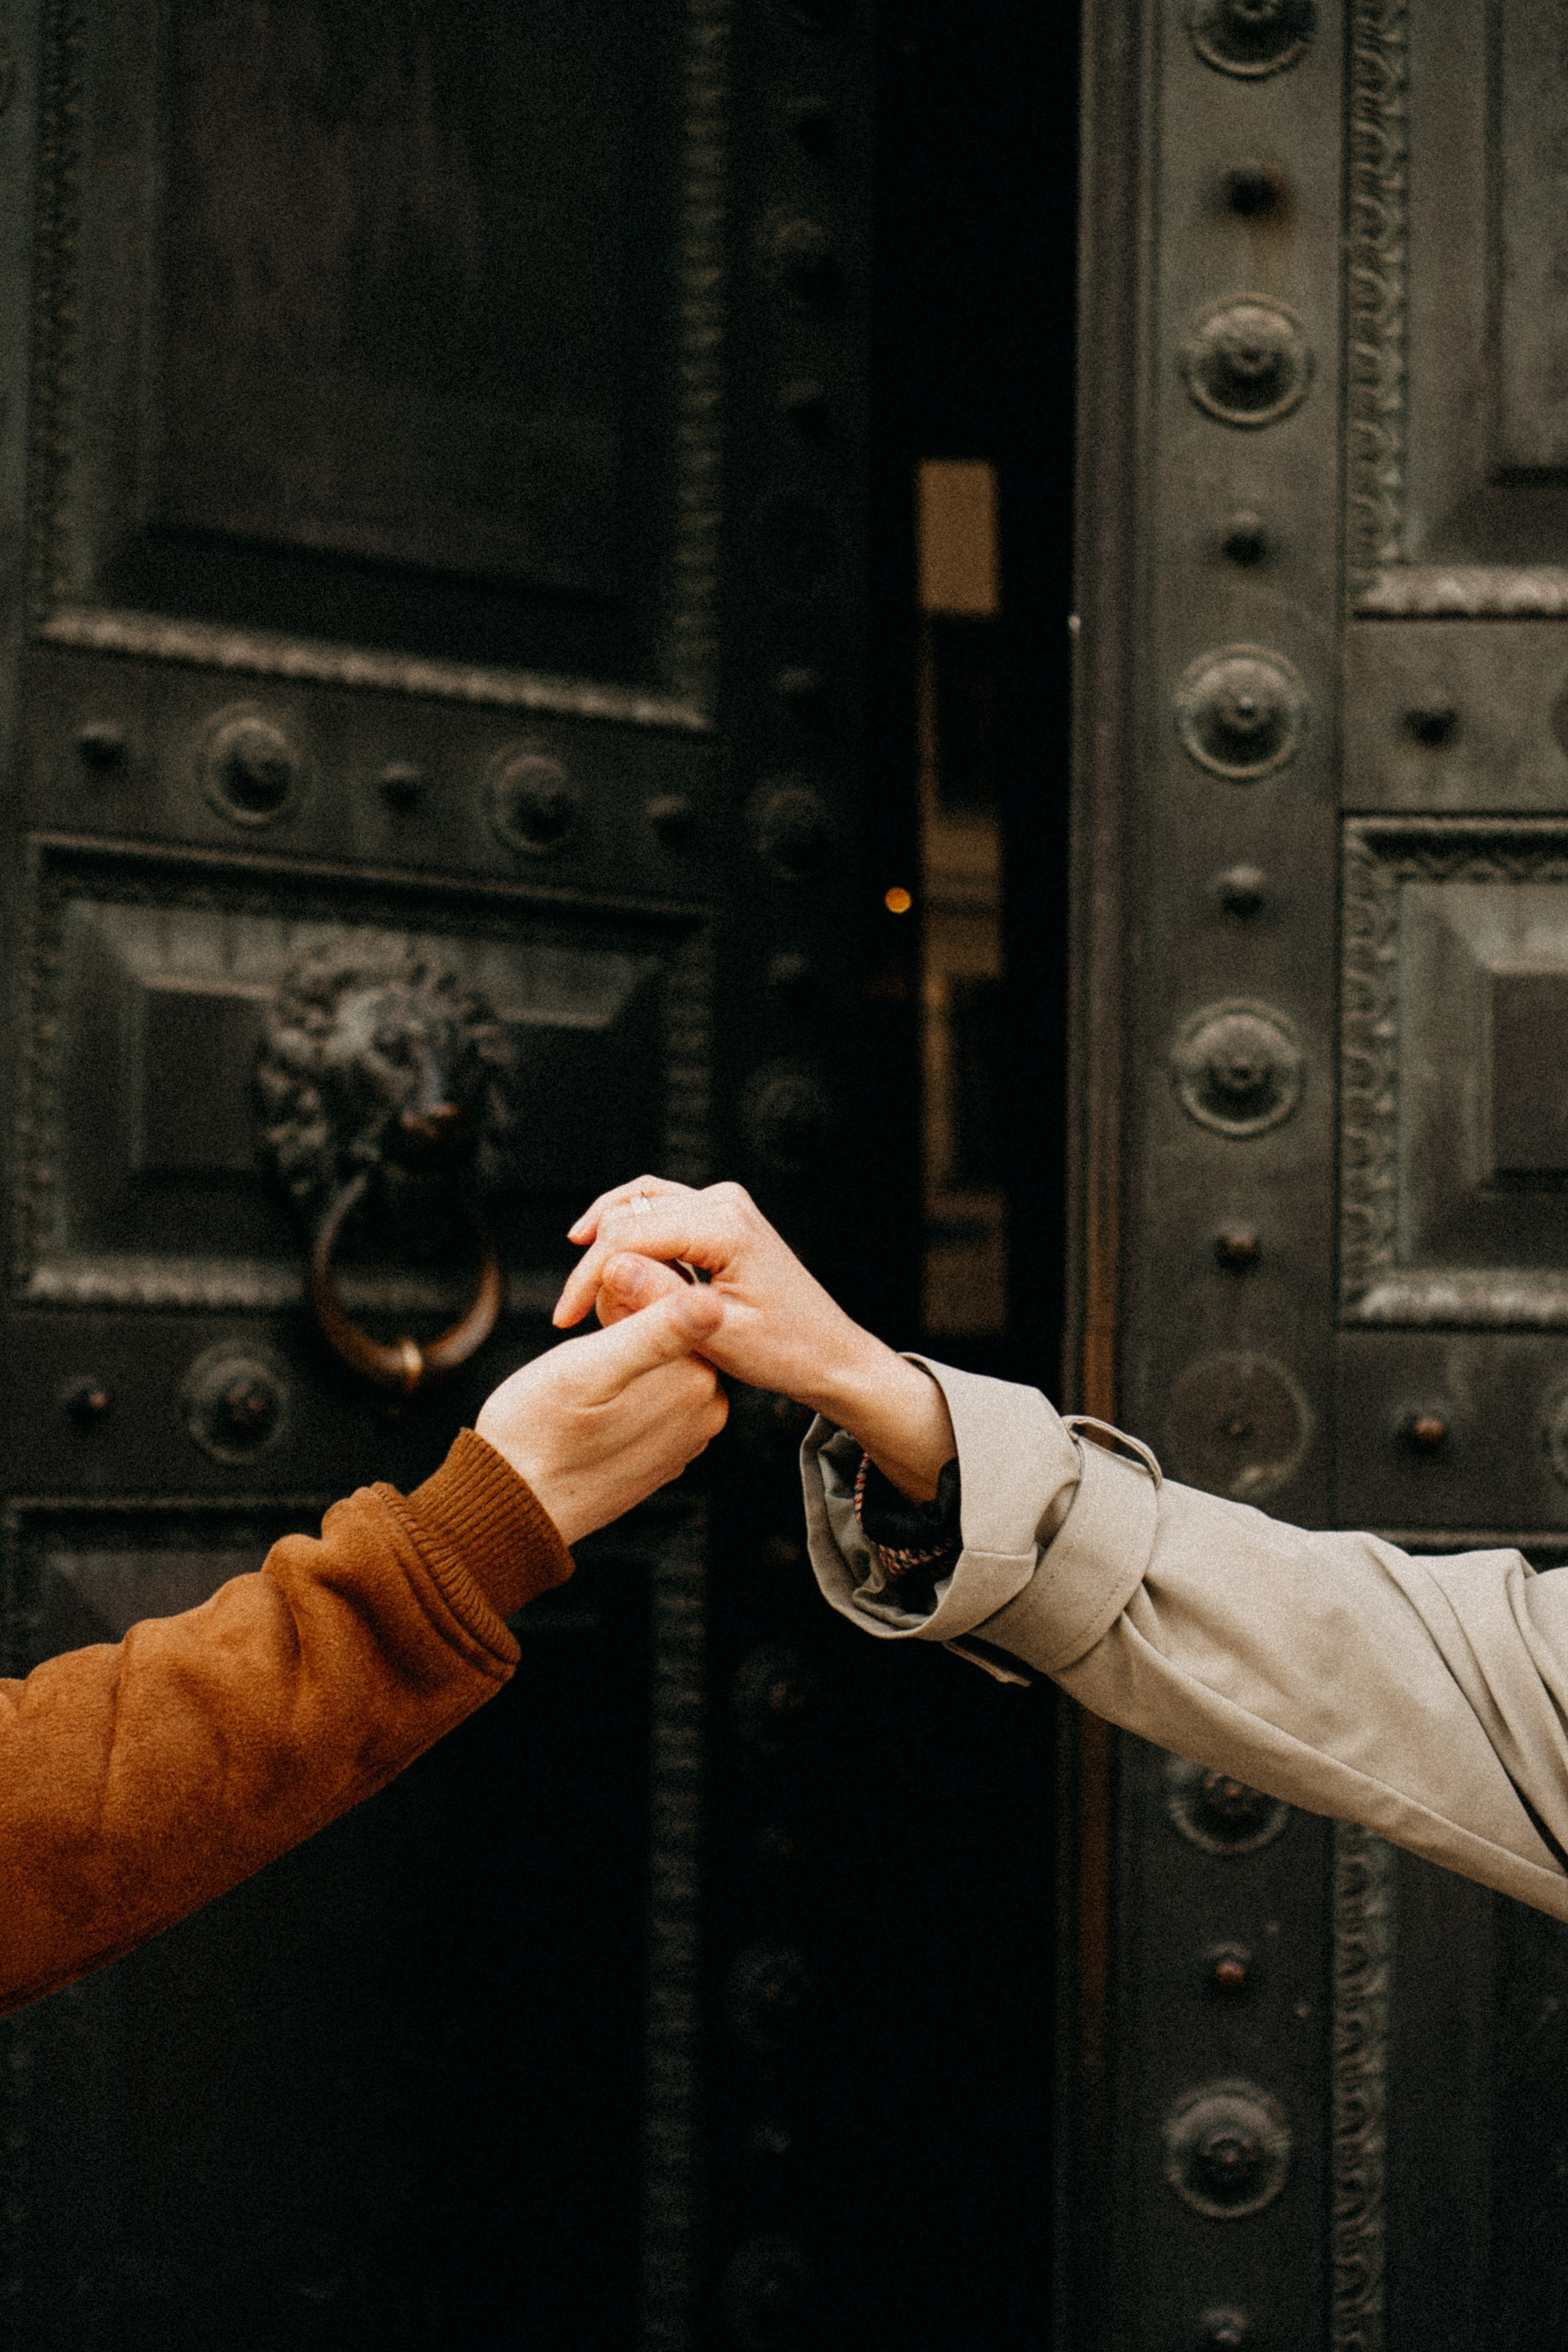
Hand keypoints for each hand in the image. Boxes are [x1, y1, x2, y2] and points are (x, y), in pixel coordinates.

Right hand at [476, 1285, 727, 1545]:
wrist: (512, 1505)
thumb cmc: (537, 1428)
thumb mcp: (589, 1367)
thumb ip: (656, 1333)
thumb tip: (716, 1301)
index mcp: (695, 1381)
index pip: (674, 1300)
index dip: (624, 1296)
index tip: (588, 1318)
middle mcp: (707, 1411)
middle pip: (673, 1335)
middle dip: (629, 1327)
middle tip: (583, 1353)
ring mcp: (690, 1436)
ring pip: (662, 1366)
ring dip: (625, 1360)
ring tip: (583, 1386)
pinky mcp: (669, 1453)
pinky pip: (654, 1399)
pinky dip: (626, 1392)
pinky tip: (593, 1412)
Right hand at [554, 1178, 954, 1501]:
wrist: (829, 1353)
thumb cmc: (784, 1352)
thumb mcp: (717, 1338)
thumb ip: (662, 1302)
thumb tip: (608, 1267)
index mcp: (726, 1228)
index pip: (630, 1234)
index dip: (588, 1275)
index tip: (564, 1319)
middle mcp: (725, 1202)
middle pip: (630, 1214)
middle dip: (594, 1261)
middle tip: (572, 1312)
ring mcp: (725, 1203)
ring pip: (640, 1201)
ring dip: (606, 1235)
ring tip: (581, 1284)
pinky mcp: (722, 1214)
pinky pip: (660, 1209)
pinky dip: (629, 1230)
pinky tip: (608, 1263)